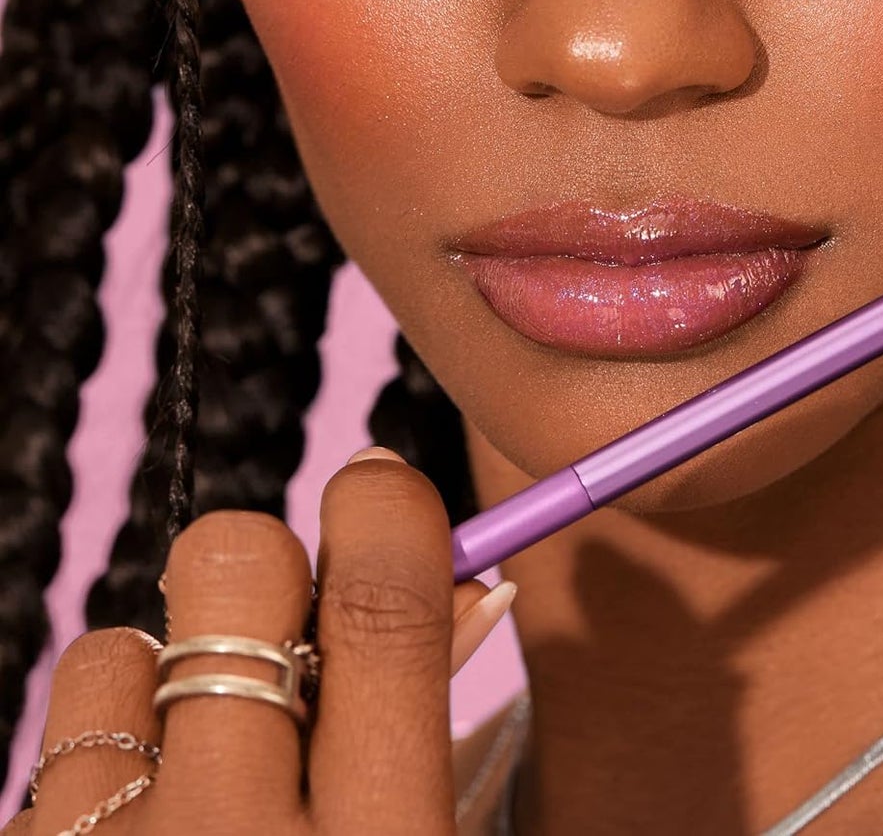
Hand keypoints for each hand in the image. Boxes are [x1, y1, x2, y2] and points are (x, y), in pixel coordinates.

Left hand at [12, 448, 515, 835]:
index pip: (380, 609)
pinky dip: (99, 771)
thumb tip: (460, 574)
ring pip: (110, 652)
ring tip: (192, 766)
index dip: (387, 509)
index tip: (379, 486)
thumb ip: (428, 722)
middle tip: (280, 625)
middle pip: (228, 569)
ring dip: (157, 680)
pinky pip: (48, 757)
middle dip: (261, 564)